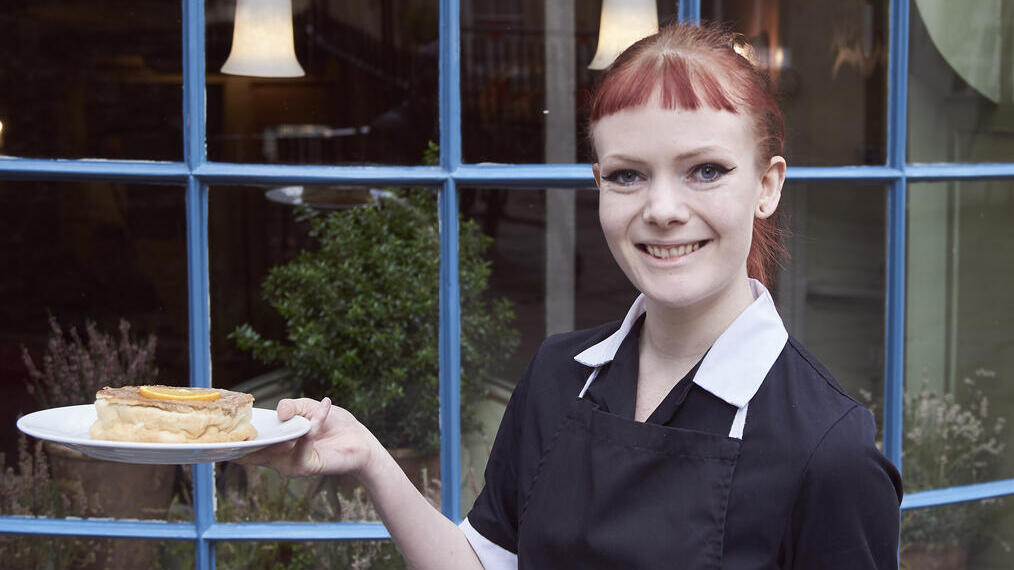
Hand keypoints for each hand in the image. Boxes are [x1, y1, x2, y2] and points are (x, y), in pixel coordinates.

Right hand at [239, 397, 381, 477]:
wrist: (359, 440)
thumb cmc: (334, 424)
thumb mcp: (309, 407)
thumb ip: (292, 406)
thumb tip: (280, 412)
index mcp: (275, 440)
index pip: (248, 441)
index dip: (232, 437)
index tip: (218, 427)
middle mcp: (277, 456)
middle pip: (252, 451)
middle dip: (243, 440)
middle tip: (234, 427)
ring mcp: (288, 463)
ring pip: (275, 446)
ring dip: (287, 427)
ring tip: (295, 415)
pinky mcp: (304, 466)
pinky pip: (301, 444)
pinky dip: (311, 426)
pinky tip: (321, 413)